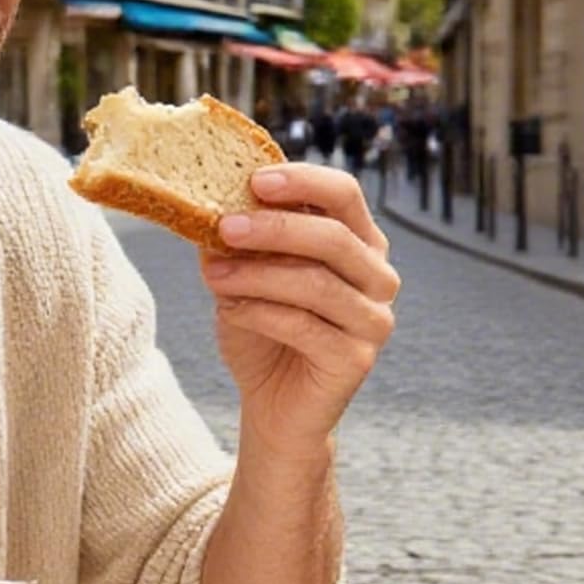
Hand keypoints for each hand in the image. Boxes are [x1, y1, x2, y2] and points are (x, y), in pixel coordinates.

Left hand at [198, 164, 399, 453]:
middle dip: (274, 228)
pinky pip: (306, 326)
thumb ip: (236, 242)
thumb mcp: (243, 277)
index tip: (254, 180)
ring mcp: (373, 319)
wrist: (273, 404)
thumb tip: (206, 205)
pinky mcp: (357, 359)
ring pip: (317, 283)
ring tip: (211, 275)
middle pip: (333, 237)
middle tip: (223, 226)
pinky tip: (228, 310)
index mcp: (358, 242)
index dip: (303, 181)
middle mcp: (377, 276)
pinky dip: (260, 313)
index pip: (344, 194)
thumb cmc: (261, 331)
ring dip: (257, 275)